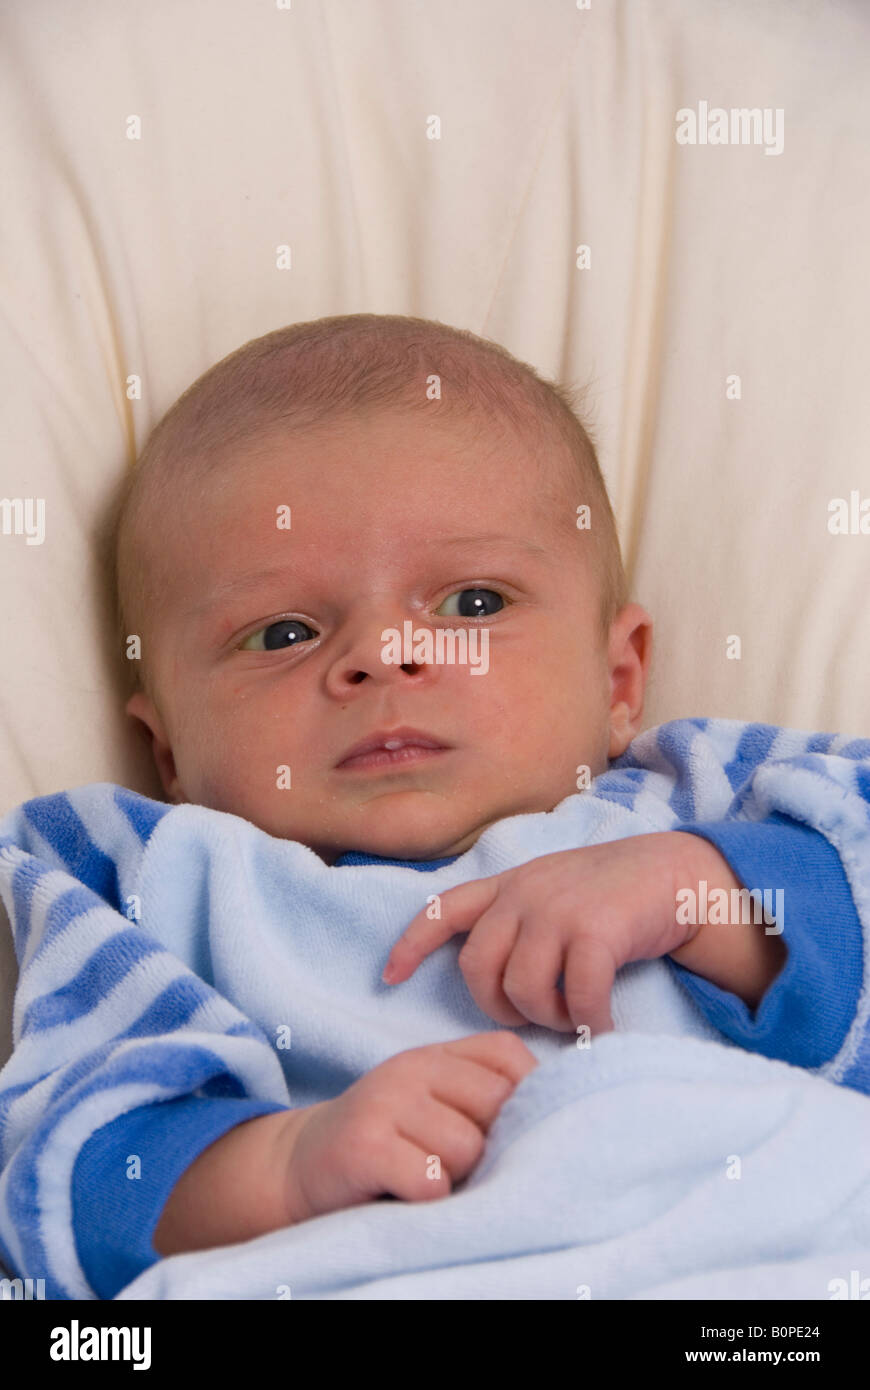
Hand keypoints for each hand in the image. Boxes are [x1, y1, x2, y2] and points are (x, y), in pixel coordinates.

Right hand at [283, 1032, 537, 1222]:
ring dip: (454, 1178)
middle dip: (488, 1146)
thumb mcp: (432, 1105)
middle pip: (497, 1105)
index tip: (509, 1132)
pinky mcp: (365, 1144)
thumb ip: (481, 1099)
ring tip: (422, 1177)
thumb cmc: (386, 1144)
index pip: (509, 1055)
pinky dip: (426, 1199)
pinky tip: (402, 1192)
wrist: (299, 1167)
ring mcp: (385, 1101)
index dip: (525, 1095)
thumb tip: (558, 1119)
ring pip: (468, 1148)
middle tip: (453, 1163)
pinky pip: (430, 1180)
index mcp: (436, 1054)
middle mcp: (411, 1066)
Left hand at [382, 834, 697, 1034]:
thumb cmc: (612, 896)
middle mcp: (524, 893)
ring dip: (547, 1018)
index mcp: (508, 885)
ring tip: (574, 1018)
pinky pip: (577, 995)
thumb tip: (493, 975)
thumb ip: (518, 919)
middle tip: (534, 1016)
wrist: (674, 873)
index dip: (410, 945)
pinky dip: (589, 1022)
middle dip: (498, 1006)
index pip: (442, 909)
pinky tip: (602, 1026)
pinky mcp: (596, 928)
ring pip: (522, 988)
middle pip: (476, 968)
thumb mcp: (552, 893)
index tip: (389, 979)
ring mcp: (558, 909)